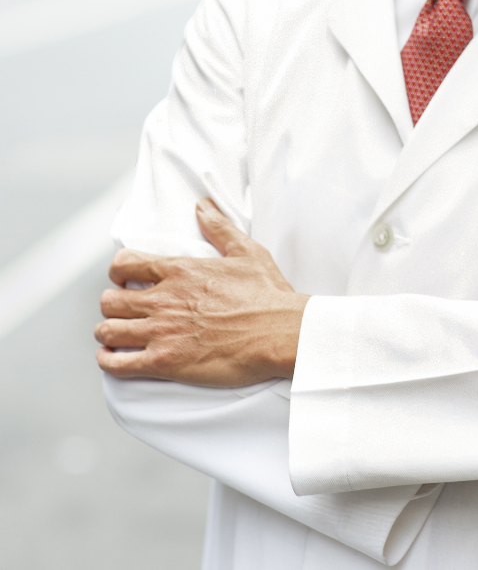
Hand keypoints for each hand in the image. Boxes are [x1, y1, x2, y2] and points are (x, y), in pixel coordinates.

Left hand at [95, 199, 308, 387]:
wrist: (278, 332)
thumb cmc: (267, 294)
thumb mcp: (246, 251)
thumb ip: (219, 227)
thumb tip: (203, 205)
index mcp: (179, 271)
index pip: (124, 264)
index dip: (118, 273)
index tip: (125, 281)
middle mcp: (163, 299)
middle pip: (109, 300)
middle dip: (112, 305)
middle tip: (123, 311)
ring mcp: (161, 331)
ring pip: (107, 330)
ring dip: (108, 332)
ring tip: (116, 336)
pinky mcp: (164, 362)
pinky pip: (117, 364)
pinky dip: (109, 362)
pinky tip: (115, 359)